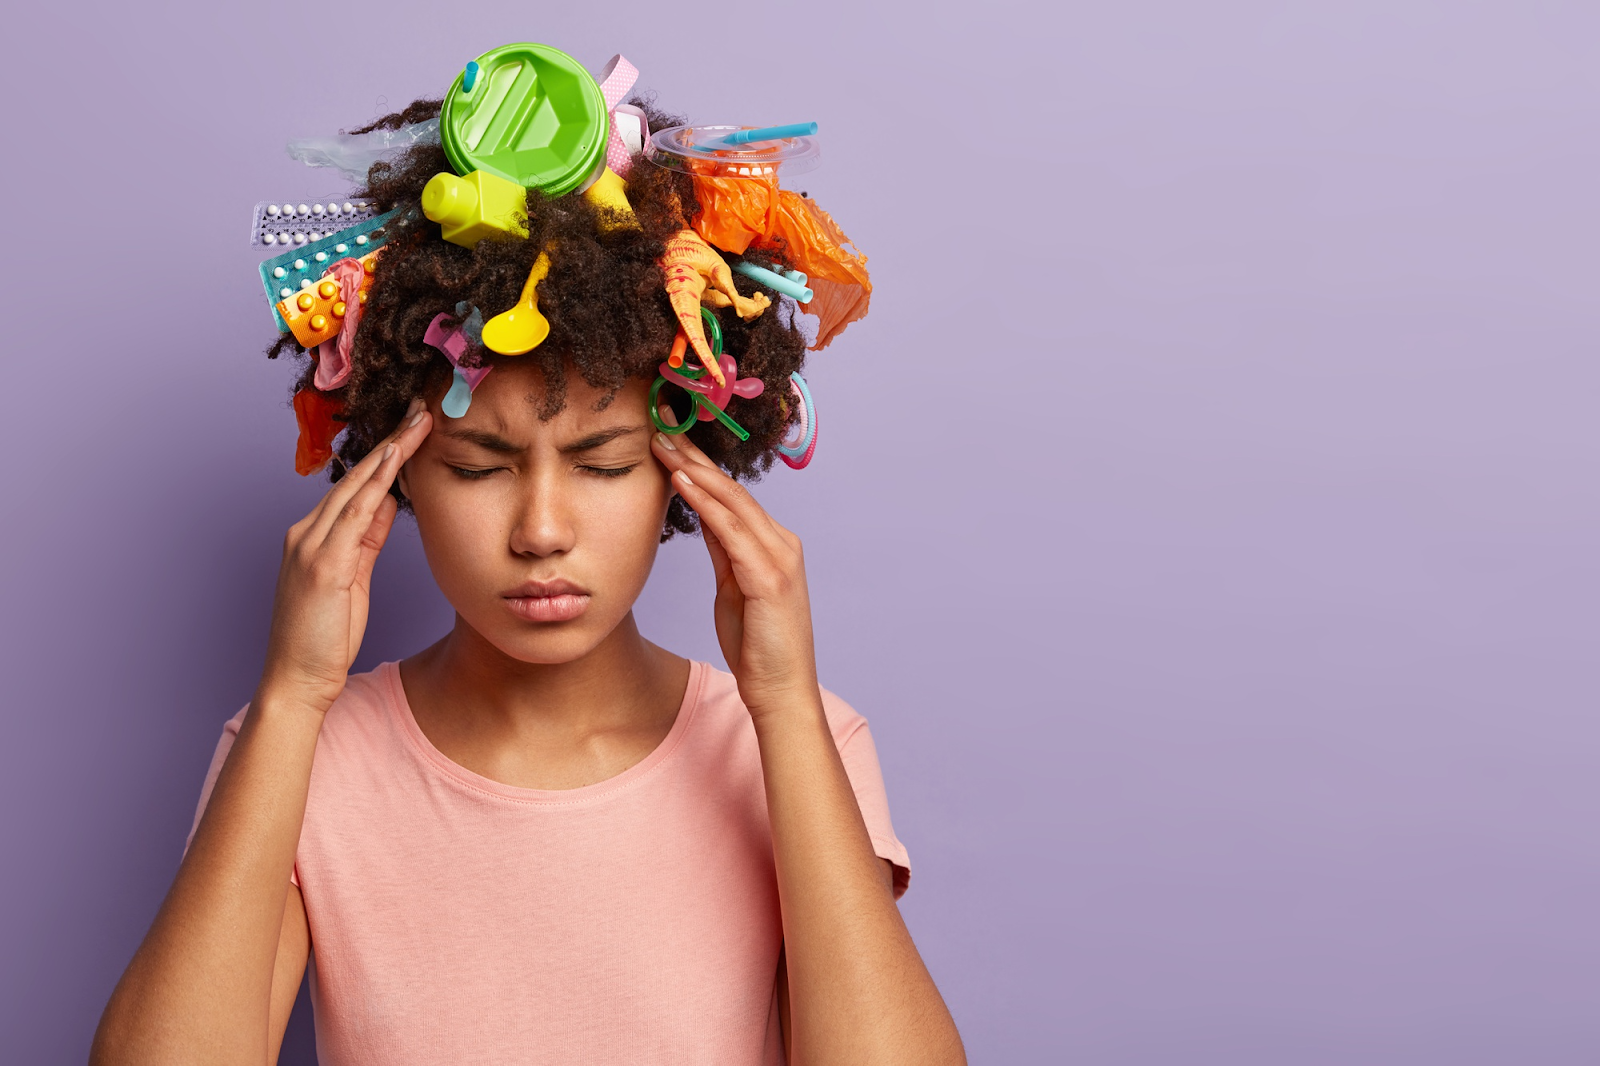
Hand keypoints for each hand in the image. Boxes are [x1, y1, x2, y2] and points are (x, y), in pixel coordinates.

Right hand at [259, 398, 432, 711]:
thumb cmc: (323, 636)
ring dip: (389, 452)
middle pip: (357, 476)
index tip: (414, 429)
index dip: (386, 456)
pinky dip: (375, 484)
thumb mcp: (353, 579)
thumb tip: (390, 504)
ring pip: (356, 486)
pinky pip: (353, 515)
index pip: (356, 486)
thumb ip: (366, 539)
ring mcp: (311, 546)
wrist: (296, 679)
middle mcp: (307, 532)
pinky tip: (395, 461)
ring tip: (419, 423)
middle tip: (423, 410)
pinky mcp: (321, 564)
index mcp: (314, 536)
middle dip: (392, 441)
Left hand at [650, 408, 819, 717]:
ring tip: (663, 442)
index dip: (698, 464)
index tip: (668, 438)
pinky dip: (705, 503)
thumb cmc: (757, 646)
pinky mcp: (769, 576)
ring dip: (693, 468)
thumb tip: (704, 518)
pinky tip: (682, 481)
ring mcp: (779, 557)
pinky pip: (731, 530)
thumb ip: (724, 552)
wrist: (781, 689)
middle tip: (661, 421)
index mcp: (773, 544)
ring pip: (731, 501)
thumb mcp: (734, 588)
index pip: (730, 495)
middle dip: (693, 453)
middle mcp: (781, 542)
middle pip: (730, 488)